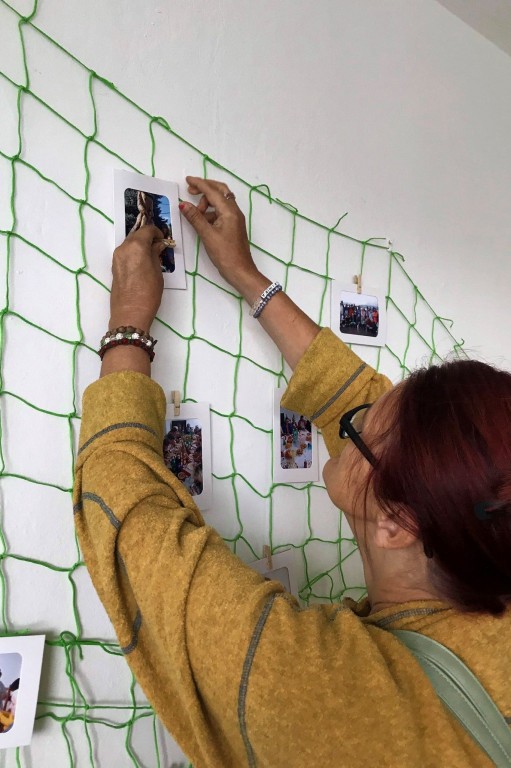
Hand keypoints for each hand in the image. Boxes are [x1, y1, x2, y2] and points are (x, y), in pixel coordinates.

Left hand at [109, 225, 165, 330]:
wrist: (130, 313)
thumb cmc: (148, 293)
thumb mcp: (158, 272)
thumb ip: (155, 255)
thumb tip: (157, 246)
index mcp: (136, 246)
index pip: (147, 230)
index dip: (157, 233)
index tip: (163, 240)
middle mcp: (124, 248)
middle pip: (136, 235)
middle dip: (147, 238)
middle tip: (158, 248)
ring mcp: (117, 257)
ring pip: (130, 243)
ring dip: (140, 245)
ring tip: (151, 257)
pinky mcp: (114, 266)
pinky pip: (125, 253)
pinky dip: (134, 253)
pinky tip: (142, 263)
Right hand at [181, 177, 264, 299]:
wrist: (240, 271)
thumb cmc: (225, 254)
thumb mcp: (207, 235)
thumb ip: (195, 218)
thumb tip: (183, 204)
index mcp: (229, 211)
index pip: (212, 191)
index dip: (199, 184)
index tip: (187, 180)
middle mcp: (234, 211)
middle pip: (220, 191)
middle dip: (205, 188)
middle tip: (190, 191)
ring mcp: (235, 219)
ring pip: (220, 202)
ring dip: (207, 203)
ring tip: (196, 214)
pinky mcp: (233, 226)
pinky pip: (221, 212)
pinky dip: (211, 212)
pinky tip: (202, 222)